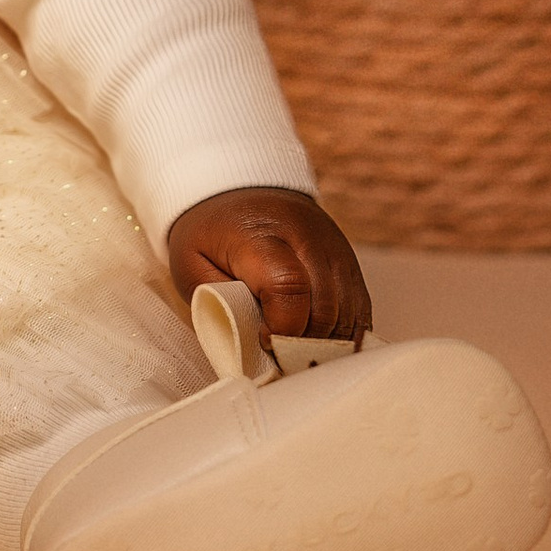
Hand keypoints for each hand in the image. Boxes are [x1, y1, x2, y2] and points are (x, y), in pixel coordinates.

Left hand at [163, 185, 370, 343]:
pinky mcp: (349, 262)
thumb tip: (250, 344)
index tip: (265, 341)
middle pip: (325, 308)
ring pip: (347, 313)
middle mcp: (307, 239)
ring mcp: (335, 250)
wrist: (240, 194)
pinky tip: (319, 343)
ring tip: (296, 351)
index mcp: (260, 236)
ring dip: (325, 343)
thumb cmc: (211, 234)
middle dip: (303, 343)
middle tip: (280, 356)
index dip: (282, 328)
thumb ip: (215, 303)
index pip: (288, 287)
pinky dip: (343, 335)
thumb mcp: (190, 263)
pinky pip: (359, 310)